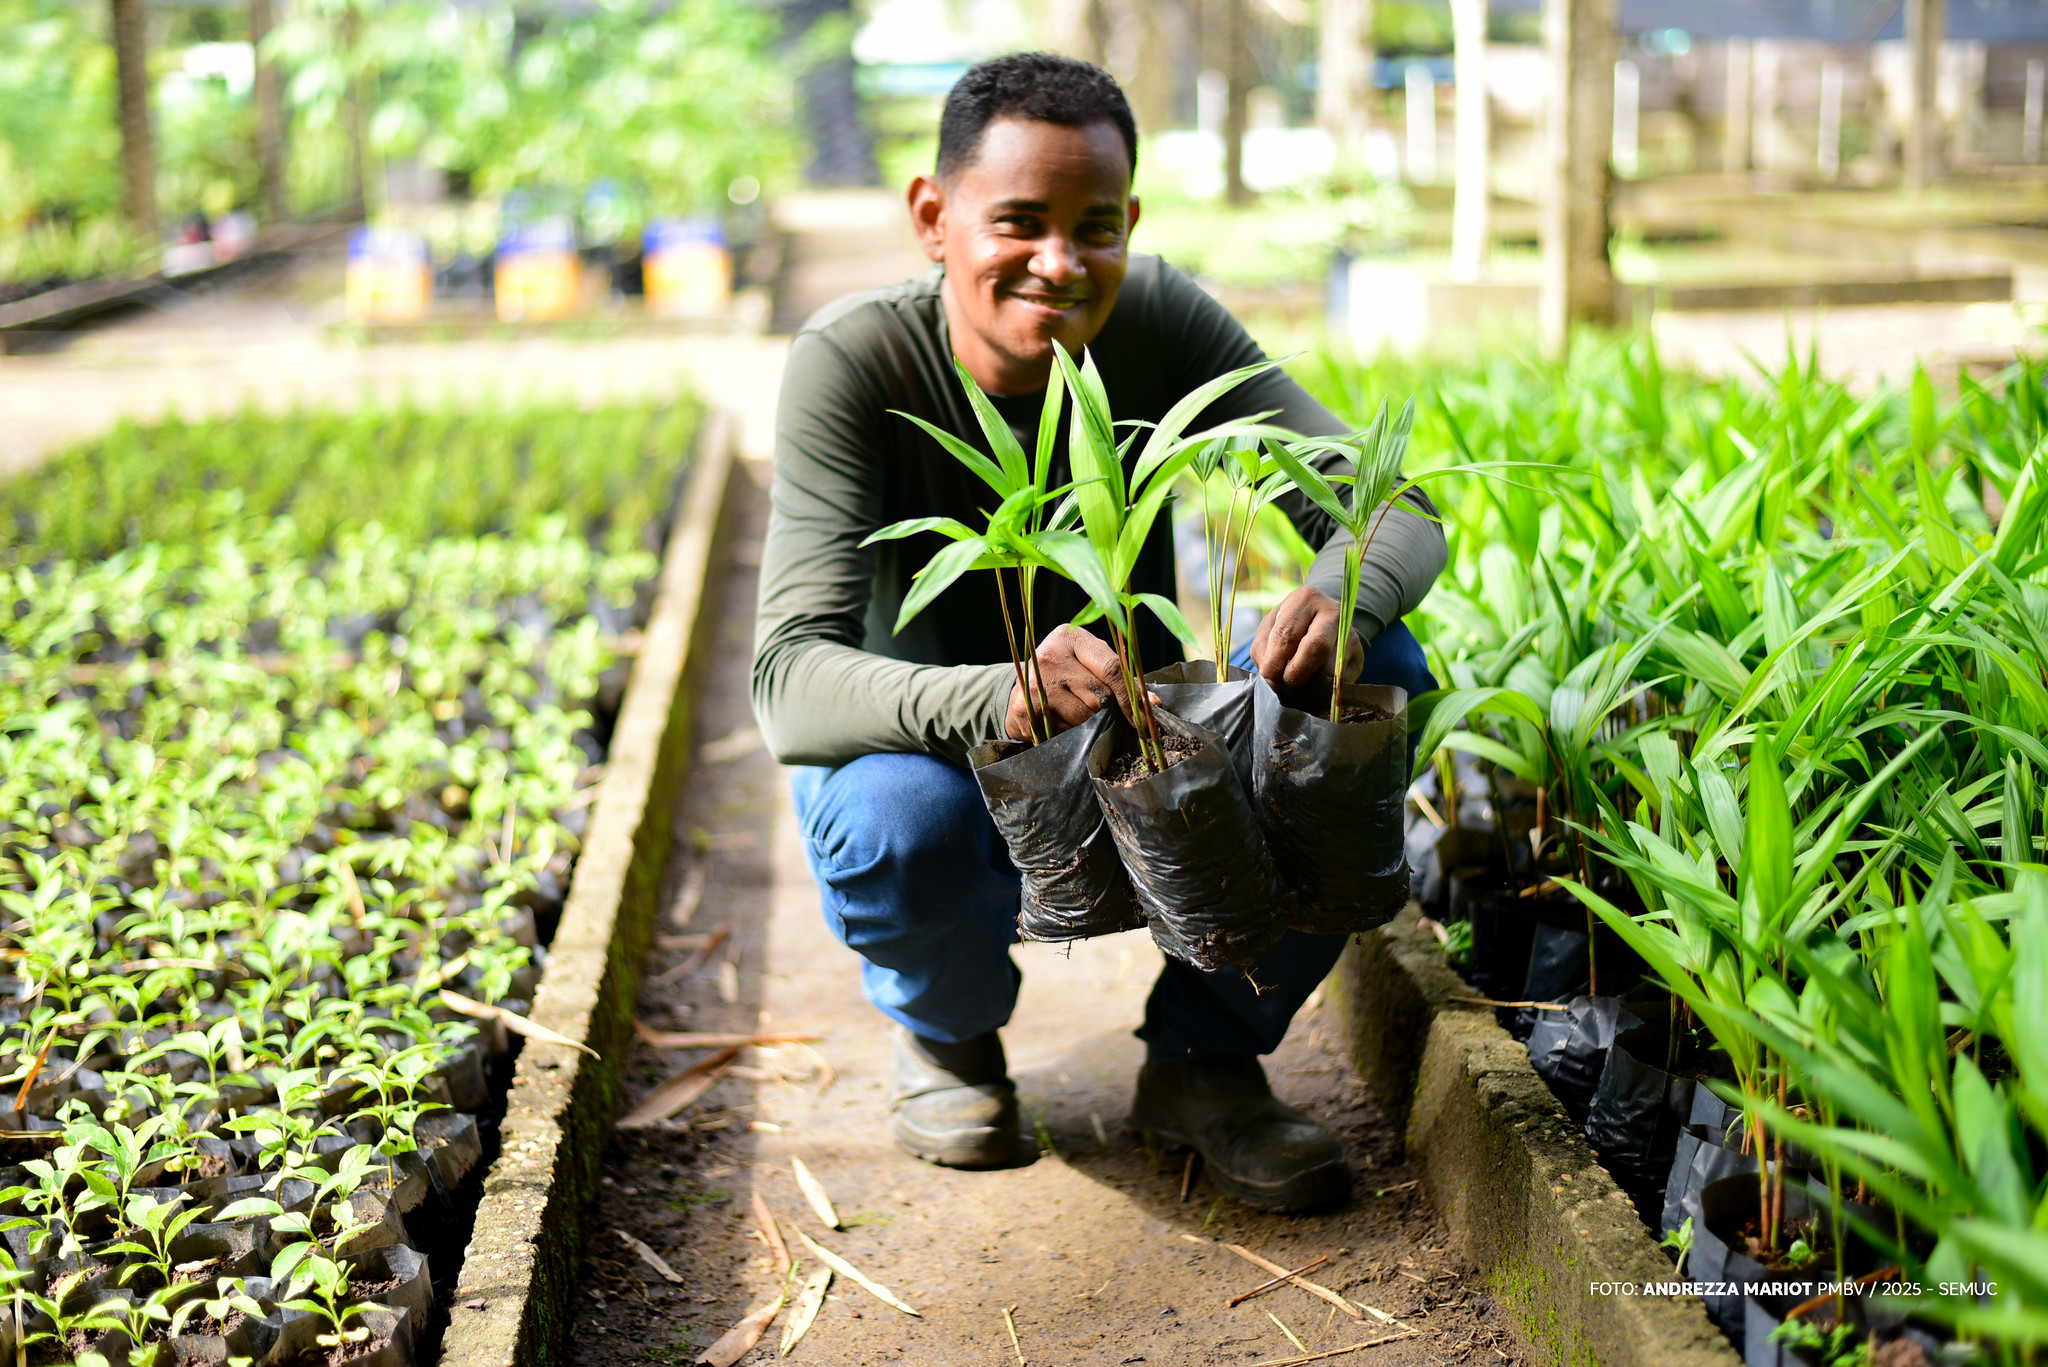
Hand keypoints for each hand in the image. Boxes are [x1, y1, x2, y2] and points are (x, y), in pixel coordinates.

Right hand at [1005, 624, 1134, 740]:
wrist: (1022, 688)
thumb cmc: (1066, 671)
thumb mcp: (1089, 663)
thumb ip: (1120, 678)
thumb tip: (1153, 704)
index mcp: (1070, 638)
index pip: (1111, 667)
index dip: (1129, 696)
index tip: (1140, 716)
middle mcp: (1050, 657)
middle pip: (1100, 696)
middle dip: (1107, 709)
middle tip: (1100, 710)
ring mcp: (1036, 684)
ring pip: (1084, 717)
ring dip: (1088, 722)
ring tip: (1075, 711)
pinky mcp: (1026, 708)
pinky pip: (1064, 730)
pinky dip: (1069, 731)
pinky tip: (1060, 719)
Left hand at [1250, 586, 1363, 698]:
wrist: (1322, 623)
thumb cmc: (1289, 626)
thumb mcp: (1270, 629)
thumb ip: (1265, 651)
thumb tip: (1276, 680)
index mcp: (1305, 599)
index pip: (1287, 634)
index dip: (1275, 662)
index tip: (1268, 676)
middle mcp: (1333, 612)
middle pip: (1316, 647)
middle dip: (1295, 674)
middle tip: (1284, 686)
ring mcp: (1350, 635)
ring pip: (1331, 669)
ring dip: (1309, 685)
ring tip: (1295, 688)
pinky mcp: (1359, 658)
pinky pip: (1340, 682)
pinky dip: (1322, 690)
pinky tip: (1311, 687)